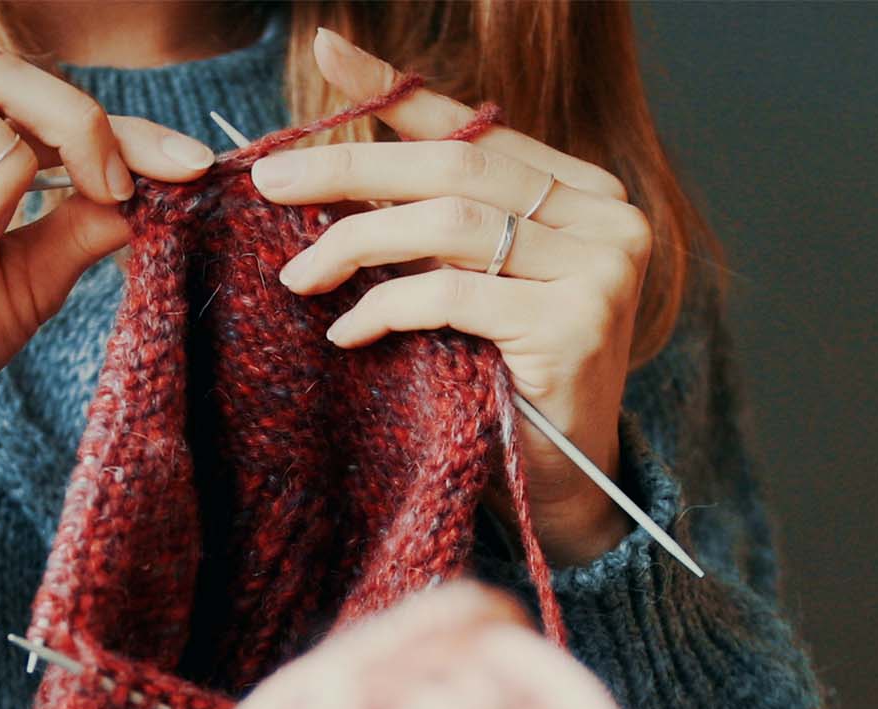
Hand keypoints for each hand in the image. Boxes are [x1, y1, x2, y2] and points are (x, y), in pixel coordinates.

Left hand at [250, 29, 650, 565]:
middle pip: (456, 168)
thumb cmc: (508, 385)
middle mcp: (606, 220)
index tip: (325, 52)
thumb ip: (432, 225)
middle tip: (271, 179)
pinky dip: (388, 308)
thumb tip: (334, 164)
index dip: (397, 91)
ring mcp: (600, 271)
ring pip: (449, 226)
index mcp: (585, 194)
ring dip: (356, 242)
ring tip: (297, 272)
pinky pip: (453, 296)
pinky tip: (347, 331)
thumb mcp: (470, 287)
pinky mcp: (575, 327)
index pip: (476, 131)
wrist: (566, 488)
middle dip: (351, 168)